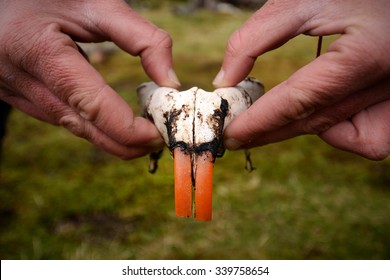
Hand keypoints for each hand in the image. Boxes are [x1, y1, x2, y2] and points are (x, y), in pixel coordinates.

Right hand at [0, 0, 179, 158]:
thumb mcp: (99, 6)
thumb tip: (170, 83)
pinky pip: (60, 118)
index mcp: (40, 50)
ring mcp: (13, 90)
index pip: (91, 105)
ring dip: (109, 136)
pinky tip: (113, 121)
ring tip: (143, 131)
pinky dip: (91, 124)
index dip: (128, 128)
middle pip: (82, 127)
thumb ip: (142, 40)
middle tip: (158, 140)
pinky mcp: (15, 95)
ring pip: (72, 127)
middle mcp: (20, 78)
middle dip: (124, 141)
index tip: (159, 135)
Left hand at [213, 0, 389, 159]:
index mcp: (364, 54)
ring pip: (342, 134)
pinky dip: (342, 130)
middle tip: (238, 135)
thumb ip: (256, 38)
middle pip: (314, 122)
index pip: (298, 101)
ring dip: (303, 127)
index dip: (260, 122)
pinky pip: (371, 136)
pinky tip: (324, 107)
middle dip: (270, 132)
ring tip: (275, 115)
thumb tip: (225, 80)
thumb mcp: (301, 2)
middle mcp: (386, 82)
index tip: (231, 136)